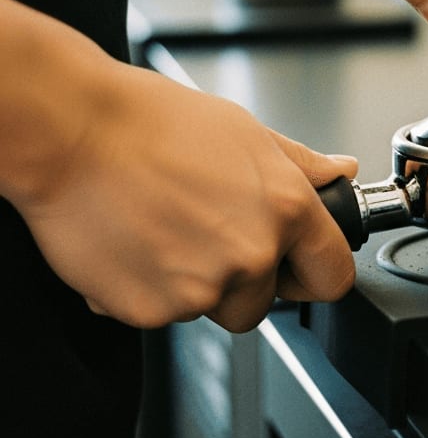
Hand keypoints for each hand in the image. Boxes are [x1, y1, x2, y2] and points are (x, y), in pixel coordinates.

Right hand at [17, 62, 356, 331]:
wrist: (76, 133)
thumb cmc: (155, 122)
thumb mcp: (246, 131)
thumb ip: (301, 163)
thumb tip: (340, 171)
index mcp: (286, 208)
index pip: (333, 276)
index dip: (317, 273)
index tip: (301, 268)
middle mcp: (251, 253)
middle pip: (263, 303)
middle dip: (242, 280)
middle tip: (208, 233)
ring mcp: (200, 288)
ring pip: (210, 308)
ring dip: (195, 283)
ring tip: (167, 228)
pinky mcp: (148, 311)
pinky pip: (160, 314)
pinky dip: (149, 289)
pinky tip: (137, 242)